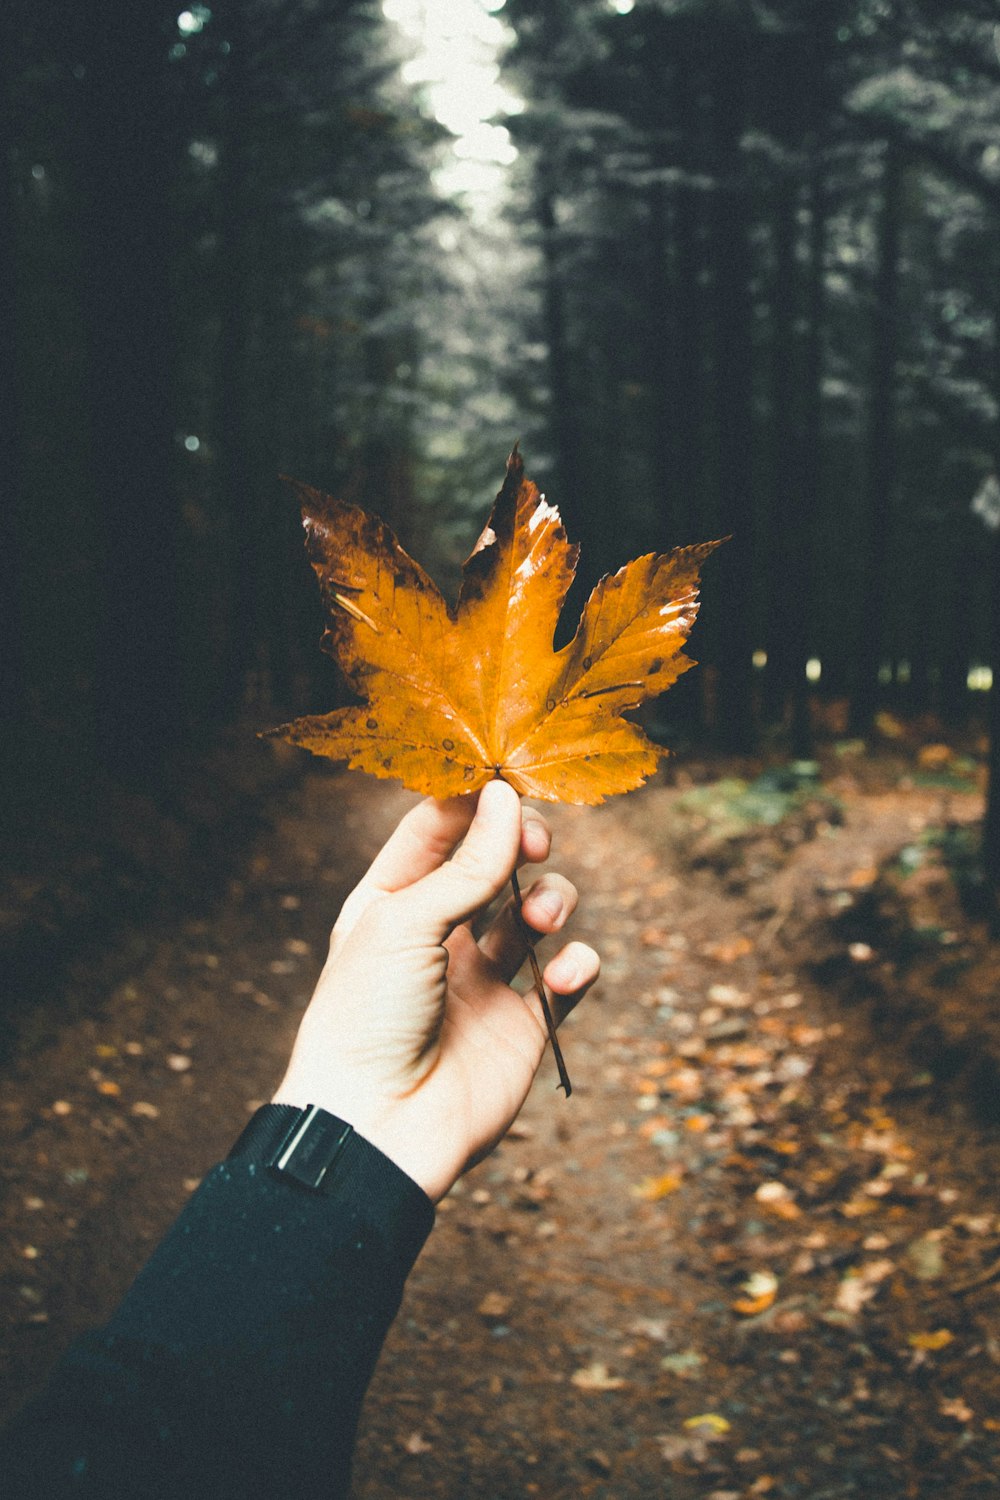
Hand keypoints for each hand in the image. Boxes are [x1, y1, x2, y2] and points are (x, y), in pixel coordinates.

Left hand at [272, 780, 599, 1200]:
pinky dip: (577, 965)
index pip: (438, 829)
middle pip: (496, 863)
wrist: (376, 1129)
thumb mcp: (407, 921)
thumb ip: (468, 863)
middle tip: (535, 844)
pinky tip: (560, 975)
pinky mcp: (522, 1026)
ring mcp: (483, 980)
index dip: (475, 801)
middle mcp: (440, 934)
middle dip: (523, 844)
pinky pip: (567, 977)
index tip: (510, 780)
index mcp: (392, 902)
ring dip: (552, 898)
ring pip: (538, 911)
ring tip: (540, 918)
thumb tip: (507, 797)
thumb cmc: (367, 1017)